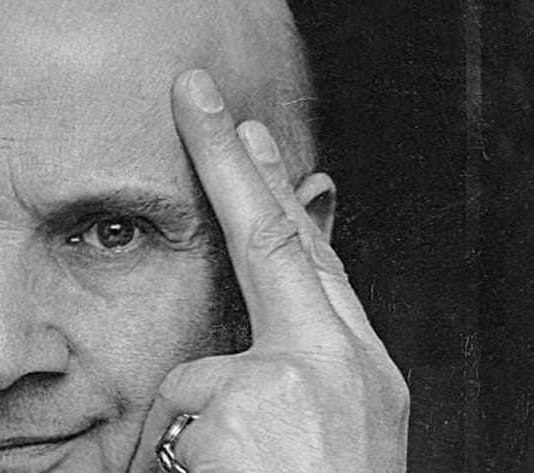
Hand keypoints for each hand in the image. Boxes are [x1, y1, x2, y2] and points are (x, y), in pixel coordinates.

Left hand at [128, 70, 409, 472]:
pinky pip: (174, 418)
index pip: (314, 261)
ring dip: (197, 433)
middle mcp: (337, 363)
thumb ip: (281, 374)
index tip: (252, 133)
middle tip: (201, 97)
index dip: (280, 192)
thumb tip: (232, 344)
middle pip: (276, 245)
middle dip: (237, 167)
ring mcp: (289, 376)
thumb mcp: (313, 434)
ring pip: (199, 373)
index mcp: (359, 375)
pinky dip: (179, 459)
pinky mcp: (237, 398)